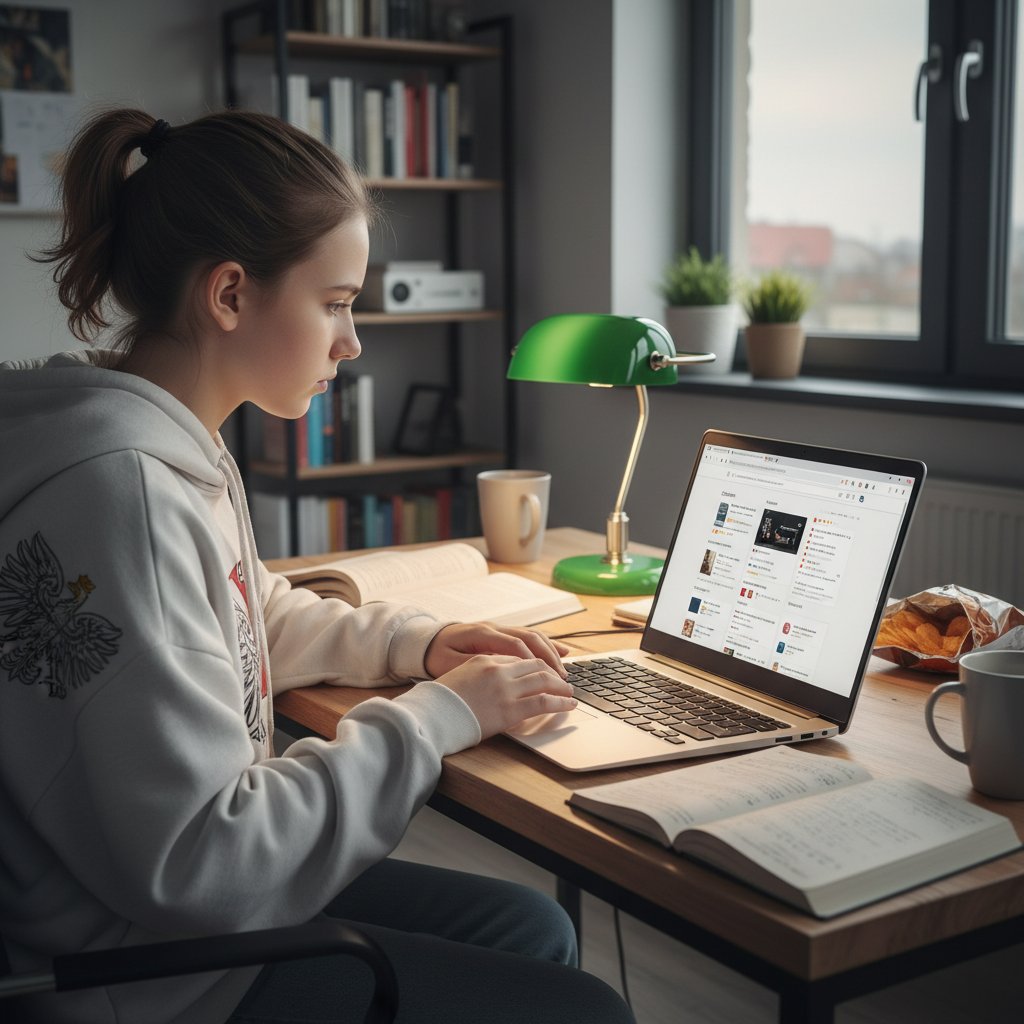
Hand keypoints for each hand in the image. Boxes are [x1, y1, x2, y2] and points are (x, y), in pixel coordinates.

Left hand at [423, 622, 568, 679]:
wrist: (426, 640)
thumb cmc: (436, 654)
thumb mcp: (446, 664)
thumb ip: (471, 667)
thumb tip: (496, 674)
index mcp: (481, 634)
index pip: (515, 644)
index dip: (533, 660)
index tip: (546, 677)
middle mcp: (493, 628)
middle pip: (529, 637)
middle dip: (548, 657)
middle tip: (562, 677)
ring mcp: (499, 629)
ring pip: (532, 635)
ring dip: (550, 651)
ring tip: (564, 670)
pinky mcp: (501, 634)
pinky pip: (528, 637)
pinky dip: (545, 645)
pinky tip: (561, 653)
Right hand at [435, 654, 576, 738]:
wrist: (430, 716)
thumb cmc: (439, 703)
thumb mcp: (458, 679)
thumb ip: (477, 676)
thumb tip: (490, 685)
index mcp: (484, 660)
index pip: (518, 658)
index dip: (535, 665)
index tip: (543, 672)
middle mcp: (497, 670)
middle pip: (535, 664)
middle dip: (552, 672)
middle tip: (562, 680)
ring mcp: (505, 688)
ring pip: (544, 680)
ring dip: (561, 686)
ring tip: (569, 692)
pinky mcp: (510, 709)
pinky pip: (543, 702)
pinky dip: (560, 703)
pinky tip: (568, 705)